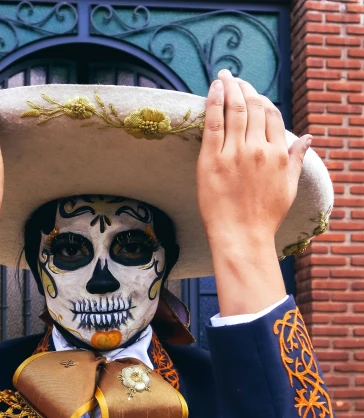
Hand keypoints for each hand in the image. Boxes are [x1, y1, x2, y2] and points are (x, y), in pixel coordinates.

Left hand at [197, 69, 311, 244]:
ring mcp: (235, 154)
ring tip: (224, 76)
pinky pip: (213, 123)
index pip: (271, 115)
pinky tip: (214, 88)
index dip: (261, 99)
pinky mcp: (212, 161)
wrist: (241, 238)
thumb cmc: (264, 218)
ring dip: (229, 87)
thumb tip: (308, 138)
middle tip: (234, 77)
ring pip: (234, 110)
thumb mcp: (289, 188)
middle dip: (243, 88)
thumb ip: (297, 159)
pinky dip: (214, 102)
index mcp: (278, 154)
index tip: (252, 92)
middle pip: (252, 108)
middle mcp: (258, 150)